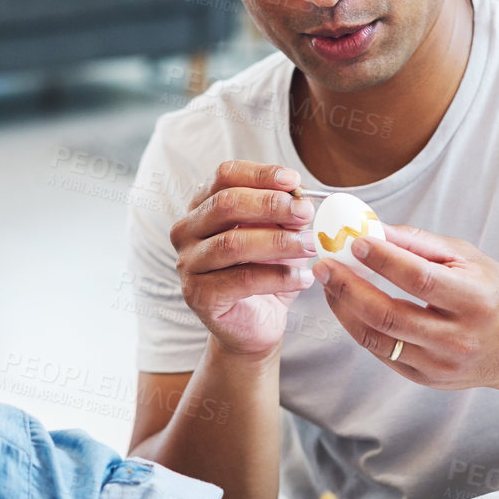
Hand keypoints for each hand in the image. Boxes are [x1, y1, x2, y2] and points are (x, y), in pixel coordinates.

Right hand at [171, 160, 317, 356]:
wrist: (255, 325)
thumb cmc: (265, 273)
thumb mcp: (280, 235)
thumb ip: (285, 214)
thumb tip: (301, 198)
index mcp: (202, 206)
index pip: (225, 175)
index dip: (260, 174)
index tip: (294, 181)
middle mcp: (187, 231)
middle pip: (226, 204)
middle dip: (271, 205)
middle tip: (305, 212)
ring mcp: (188, 264)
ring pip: (233, 243)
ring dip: (279, 242)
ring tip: (311, 245)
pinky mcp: (198, 295)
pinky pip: (242, 280)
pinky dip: (278, 277)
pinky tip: (303, 278)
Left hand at [314, 224, 498, 391]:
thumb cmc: (495, 295)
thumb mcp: (470, 260)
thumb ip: (422, 244)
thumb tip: (377, 229)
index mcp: (475, 301)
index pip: (420, 280)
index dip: (384, 260)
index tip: (355, 241)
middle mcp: (457, 338)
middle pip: (390, 314)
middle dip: (348, 287)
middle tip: (324, 264)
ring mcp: (440, 364)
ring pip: (378, 338)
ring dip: (345, 309)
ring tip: (329, 284)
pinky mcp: (426, 378)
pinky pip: (382, 353)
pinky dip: (359, 327)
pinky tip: (348, 306)